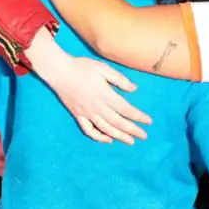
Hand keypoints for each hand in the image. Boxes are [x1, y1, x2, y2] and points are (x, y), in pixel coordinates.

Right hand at [27, 27, 150, 143]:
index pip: (126, 109)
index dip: (138, 117)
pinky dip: (99, 137)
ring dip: (119, 136)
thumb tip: (134, 89)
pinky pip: (89, 130)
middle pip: (118, 122)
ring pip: (106, 129)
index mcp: (105, 95)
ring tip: (130, 141)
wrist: (59, 72)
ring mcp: (86, 113)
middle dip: (132, 130)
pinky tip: (107, 140)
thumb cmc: (82, 67)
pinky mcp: (78, 115)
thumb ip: (120, 79)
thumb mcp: (103, 68)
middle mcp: (97, 107)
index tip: (148, 122)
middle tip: (144, 136)